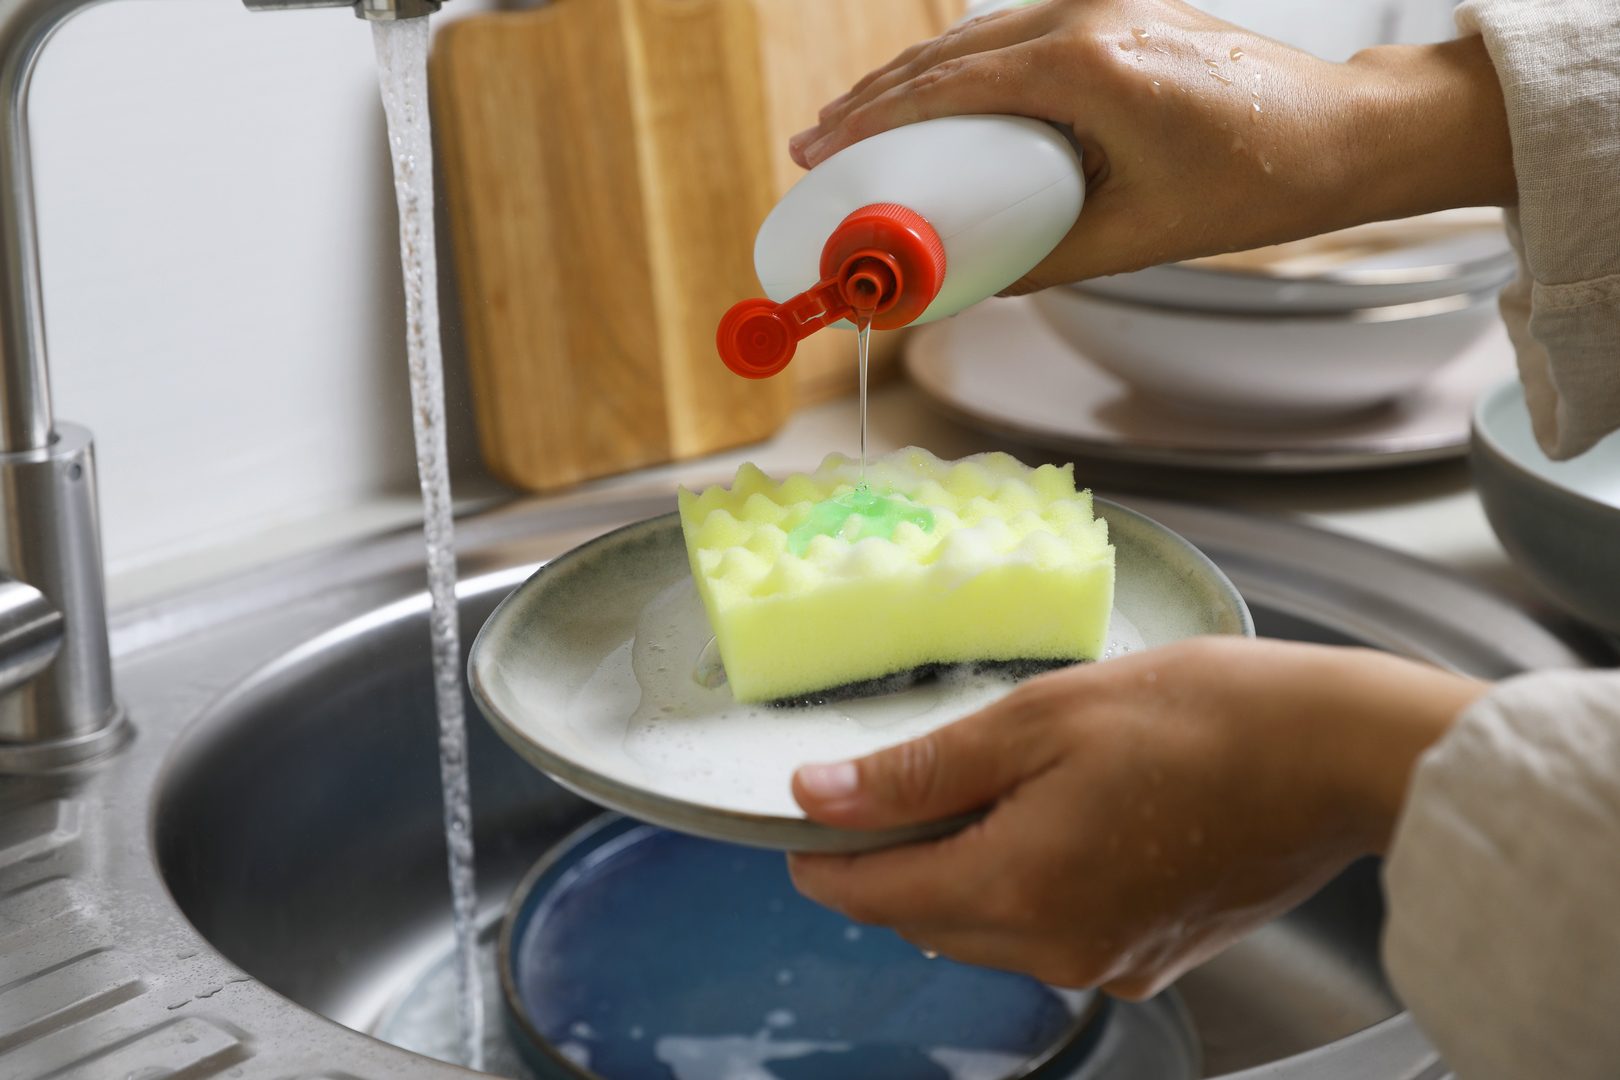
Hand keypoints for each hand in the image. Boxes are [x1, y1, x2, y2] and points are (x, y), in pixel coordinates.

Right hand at [788, 0, 1513, 290]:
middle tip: (818, 145)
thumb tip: (964, 284)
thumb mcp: (1131, 240)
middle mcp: (1088, 17)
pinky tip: (936, 98)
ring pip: (977, 38)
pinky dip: (963, 69)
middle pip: (948, 53)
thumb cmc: (1254, 183)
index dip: (873, 123)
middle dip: (874, 100)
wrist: (1339, 135)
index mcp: (1088, 67)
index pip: (949, 87)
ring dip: (913, 82)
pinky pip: (1015, 36)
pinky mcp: (1117, 15)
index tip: (822, 153)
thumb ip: (1037, 262)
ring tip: (856, 123)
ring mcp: (1104, 7)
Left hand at [788, 637, 1485, 997]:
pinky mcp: (1150, 955)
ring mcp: (1109, 961)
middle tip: (904, 774)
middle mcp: (1056, 951)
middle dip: (893, 856)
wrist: (1342, 755)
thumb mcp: (1039, 719)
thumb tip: (818, 797)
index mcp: (1018, 892)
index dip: (823, 852)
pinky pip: (1046, 930)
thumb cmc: (1205, 718)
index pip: (871, 894)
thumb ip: (920, 771)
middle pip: (923, 917)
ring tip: (992, 781)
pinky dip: (1022, 882)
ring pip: (983, 927)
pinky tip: (1055, 814)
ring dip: (959, 868)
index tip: (807, 811)